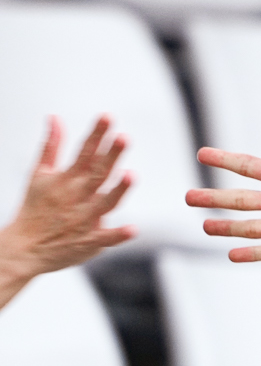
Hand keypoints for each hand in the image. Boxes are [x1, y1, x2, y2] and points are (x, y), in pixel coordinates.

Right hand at [0, 116, 135, 305]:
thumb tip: (55, 118)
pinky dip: (118, 234)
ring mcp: (84, 219)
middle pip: (98, 173)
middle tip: (124, 137)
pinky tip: (133, 229)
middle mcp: (78, 197)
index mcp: (67, 180)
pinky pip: (106, 238)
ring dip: (118, 190)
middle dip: (111, 155)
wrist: (23, 248)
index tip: (107, 117)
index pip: (85, 152)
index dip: (97, 134)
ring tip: (131, 175)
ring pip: (106, 203)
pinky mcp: (90, 241)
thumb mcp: (38, 174)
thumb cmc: (35, 208)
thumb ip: (51, 146)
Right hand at [186, 100, 260, 262]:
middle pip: (241, 200)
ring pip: (250, 227)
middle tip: (188, 198)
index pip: (248, 167)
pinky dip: (251, 254)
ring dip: (227, 227)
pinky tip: (230, 253)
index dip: (225, 161)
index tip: (202, 154)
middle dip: (214, 199)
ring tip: (204, 225)